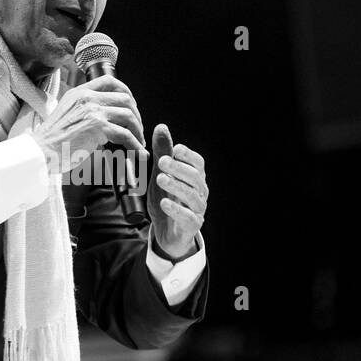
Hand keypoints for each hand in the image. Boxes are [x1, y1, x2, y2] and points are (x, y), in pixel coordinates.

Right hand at [30, 75, 145, 175]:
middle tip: (137, 128)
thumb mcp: (66, 114)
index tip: (131, 104)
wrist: (40, 151)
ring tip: (138, 142)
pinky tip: (138, 152)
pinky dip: (135, 144)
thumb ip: (83, 110)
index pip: (108, 81)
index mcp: (79, 92)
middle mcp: (87, 98)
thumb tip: (103, 119)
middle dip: (136, 114)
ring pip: (128, 116)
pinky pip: (125, 134)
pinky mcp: (98, 127)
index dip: (125, 90)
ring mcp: (93, 111)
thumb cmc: (51, 140)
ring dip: (137, 130)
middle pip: (124, 98)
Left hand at [147, 124, 206, 260]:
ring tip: (160, 179)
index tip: (174, 148)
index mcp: (195, 178)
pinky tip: (164, 203)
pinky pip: (188, 218)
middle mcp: (200, 192)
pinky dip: (176, 210)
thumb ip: (161, 152)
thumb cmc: (167, 199)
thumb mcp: (160, 174)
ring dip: (176, 186)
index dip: (188, 155)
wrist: (167, 233)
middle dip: (179, 168)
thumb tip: (161, 127)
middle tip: (162, 161)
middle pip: (195, 177)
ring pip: (192, 196)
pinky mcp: (191, 226)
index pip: (198, 163)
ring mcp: (198, 210)